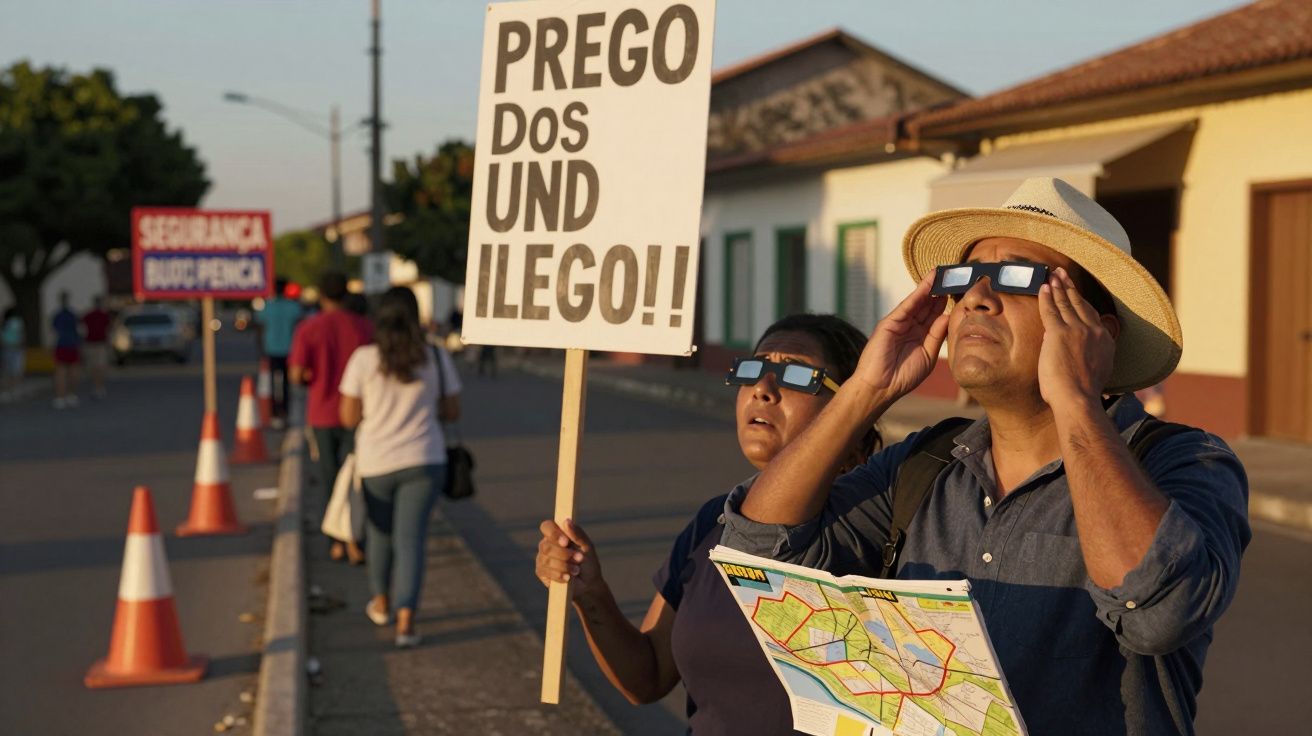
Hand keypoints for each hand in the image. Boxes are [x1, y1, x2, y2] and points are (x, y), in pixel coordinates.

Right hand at [535, 518, 604, 601]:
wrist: (588, 584)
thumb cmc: (588, 562)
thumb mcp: (587, 547)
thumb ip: (577, 534)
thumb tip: (566, 521)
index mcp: (557, 534)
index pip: (547, 527)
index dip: (554, 534)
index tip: (566, 542)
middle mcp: (547, 544)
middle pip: (546, 546)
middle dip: (564, 554)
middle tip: (579, 559)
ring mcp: (542, 558)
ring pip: (546, 559)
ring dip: (564, 565)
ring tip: (576, 570)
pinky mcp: (541, 572)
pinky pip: (545, 571)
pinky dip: (559, 575)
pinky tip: (568, 578)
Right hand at [852, 273, 948, 399]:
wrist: (881, 386)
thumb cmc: (904, 376)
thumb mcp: (927, 355)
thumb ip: (937, 335)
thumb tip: (948, 316)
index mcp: (921, 336)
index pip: (936, 315)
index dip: (947, 303)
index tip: (962, 290)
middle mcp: (911, 327)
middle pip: (928, 305)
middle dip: (941, 291)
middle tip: (955, 275)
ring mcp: (900, 323)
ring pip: (919, 301)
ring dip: (931, 286)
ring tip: (944, 272)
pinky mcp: (890, 321)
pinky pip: (908, 305)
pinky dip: (919, 292)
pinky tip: (930, 282)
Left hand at [1038, 267, 1115, 410]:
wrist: (1078, 399)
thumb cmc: (1082, 394)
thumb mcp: (1097, 372)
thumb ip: (1091, 357)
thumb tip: (1081, 355)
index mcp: (1105, 341)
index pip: (1091, 315)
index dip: (1082, 301)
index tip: (1076, 293)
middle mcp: (1094, 331)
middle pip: (1080, 304)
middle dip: (1069, 287)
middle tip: (1062, 273)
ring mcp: (1077, 330)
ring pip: (1065, 303)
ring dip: (1058, 287)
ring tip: (1053, 275)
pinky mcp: (1059, 333)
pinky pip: (1050, 310)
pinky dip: (1046, 296)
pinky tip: (1043, 287)